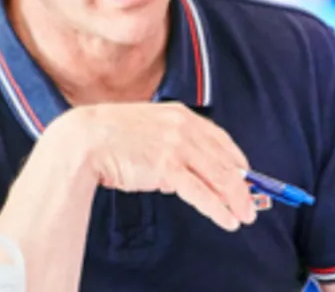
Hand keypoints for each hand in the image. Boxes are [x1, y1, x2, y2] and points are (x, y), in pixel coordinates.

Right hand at [49, 101, 257, 230]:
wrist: (83, 139)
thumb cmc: (110, 136)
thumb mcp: (149, 128)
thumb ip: (172, 142)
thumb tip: (190, 170)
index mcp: (181, 115)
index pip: (220, 138)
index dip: (237, 159)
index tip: (245, 174)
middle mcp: (184, 128)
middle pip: (225, 160)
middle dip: (243, 185)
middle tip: (251, 203)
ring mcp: (177, 147)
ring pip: (219, 177)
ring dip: (236, 200)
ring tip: (244, 216)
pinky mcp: (167, 168)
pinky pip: (202, 193)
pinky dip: (218, 209)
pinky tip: (228, 220)